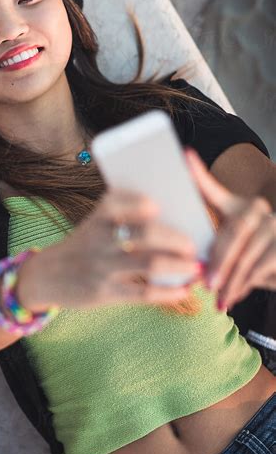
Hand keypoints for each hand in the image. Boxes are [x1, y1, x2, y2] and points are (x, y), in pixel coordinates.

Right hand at [22, 186, 201, 311]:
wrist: (46, 276)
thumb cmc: (82, 245)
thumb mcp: (93, 225)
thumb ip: (124, 218)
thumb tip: (174, 220)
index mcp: (97, 216)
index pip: (120, 202)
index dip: (141, 204)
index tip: (160, 206)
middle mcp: (99, 239)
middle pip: (145, 234)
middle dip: (176, 239)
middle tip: (193, 245)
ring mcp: (102, 267)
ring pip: (149, 265)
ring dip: (179, 266)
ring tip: (196, 268)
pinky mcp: (104, 293)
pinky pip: (143, 294)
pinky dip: (168, 293)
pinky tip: (183, 291)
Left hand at [184, 148, 275, 310]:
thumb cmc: (248, 258)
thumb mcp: (229, 250)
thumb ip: (211, 250)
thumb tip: (185, 264)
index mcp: (236, 206)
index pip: (214, 188)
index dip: (199, 172)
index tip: (185, 155)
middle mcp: (256, 209)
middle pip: (233, 232)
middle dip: (218, 261)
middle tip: (206, 283)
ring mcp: (273, 224)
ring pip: (247, 255)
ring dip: (230, 280)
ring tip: (218, 298)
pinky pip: (260, 268)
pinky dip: (244, 286)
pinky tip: (233, 297)